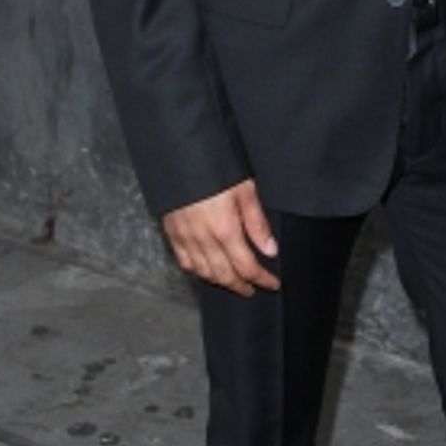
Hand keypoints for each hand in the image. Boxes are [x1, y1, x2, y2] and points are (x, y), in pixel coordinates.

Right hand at [161, 179, 279, 296]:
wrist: (181, 157)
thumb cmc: (216, 168)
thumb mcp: (245, 190)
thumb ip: (257, 223)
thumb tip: (270, 250)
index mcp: (225, 230)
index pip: (247, 267)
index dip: (262, 279)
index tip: (273, 283)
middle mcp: (204, 239)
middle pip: (225, 276)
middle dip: (241, 286)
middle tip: (253, 289)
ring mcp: (185, 238)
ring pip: (204, 273)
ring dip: (221, 281)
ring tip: (233, 282)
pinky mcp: (172, 233)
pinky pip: (184, 262)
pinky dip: (197, 271)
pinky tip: (206, 270)